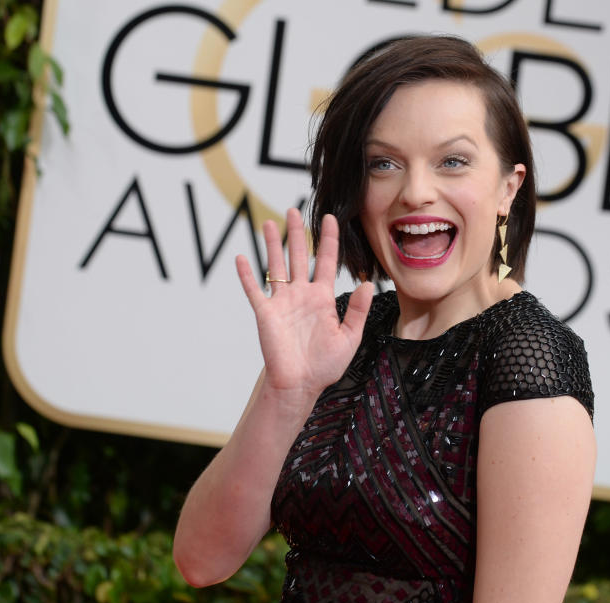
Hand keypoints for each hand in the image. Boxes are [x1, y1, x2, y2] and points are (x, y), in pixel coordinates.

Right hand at [236, 208, 373, 401]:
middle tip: (294, 209)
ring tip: (269, 222)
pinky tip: (241, 258)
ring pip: (276, 265)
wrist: (300, 385)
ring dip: (272, 244)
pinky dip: (247, 275)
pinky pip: (254, 290)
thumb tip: (368, 283)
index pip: (328, 262)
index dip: (329, 240)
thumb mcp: (349, 337)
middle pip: (299, 256)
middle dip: (297, 233)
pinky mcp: (266, 313)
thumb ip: (358, 310)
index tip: (330, 218)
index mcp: (323, 299)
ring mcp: (282, 302)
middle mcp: (302, 295)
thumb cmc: (325, 365)